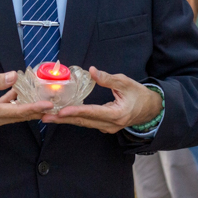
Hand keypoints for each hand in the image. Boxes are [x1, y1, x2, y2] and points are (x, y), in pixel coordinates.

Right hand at [0, 72, 53, 129]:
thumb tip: (14, 76)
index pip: (16, 112)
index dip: (34, 108)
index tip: (48, 104)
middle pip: (18, 116)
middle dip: (36, 109)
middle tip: (51, 103)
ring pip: (13, 115)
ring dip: (25, 107)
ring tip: (39, 97)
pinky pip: (5, 113)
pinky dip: (13, 105)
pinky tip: (17, 93)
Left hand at [41, 67, 161, 133]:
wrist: (152, 109)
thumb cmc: (139, 95)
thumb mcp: (126, 83)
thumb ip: (107, 78)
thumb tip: (91, 70)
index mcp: (117, 114)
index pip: (92, 112)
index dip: (76, 111)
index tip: (61, 111)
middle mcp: (111, 124)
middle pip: (84, 121)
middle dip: (63, 119)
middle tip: (45, 116)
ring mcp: (108, 127)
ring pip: (84, 123)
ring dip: (66, 120)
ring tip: (48, 117)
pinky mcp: (105, 126)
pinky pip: (87, 123)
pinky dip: (74, 119)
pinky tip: (61, 116)